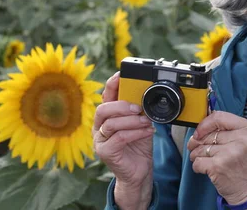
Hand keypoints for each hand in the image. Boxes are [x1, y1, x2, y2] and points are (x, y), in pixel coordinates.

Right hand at [92, 72, 153, 208]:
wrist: (139, 171)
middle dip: (121, 105)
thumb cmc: (138, 145)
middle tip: (138, 108)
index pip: (105, 97)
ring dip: (132, 121)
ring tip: (146, 121)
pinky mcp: (105, 152)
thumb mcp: (140, 123)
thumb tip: (146, 94)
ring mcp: (100, 140)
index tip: (121, 74)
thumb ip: (138, 110)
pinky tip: (147, 131)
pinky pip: (119, 138)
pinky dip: (135, 133)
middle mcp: (99, 127)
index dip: (111, 84)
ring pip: (111, 124)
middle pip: (103, 109)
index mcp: (107, 116)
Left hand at [188, 111, 246, 204]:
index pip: (219, 117)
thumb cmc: (244, 165)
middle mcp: (241, 139)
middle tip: (199, 149)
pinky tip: (206, 169)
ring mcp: (230, 153)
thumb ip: (226, 130)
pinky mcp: (218, 166)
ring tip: (206, 160)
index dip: (205, 124)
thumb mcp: (243, 141)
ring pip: (200, 148)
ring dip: (197, 155)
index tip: (199, 132)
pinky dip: (197, 166)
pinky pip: (197, 161)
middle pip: (207, 134)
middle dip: (198, 143)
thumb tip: (200, 127)